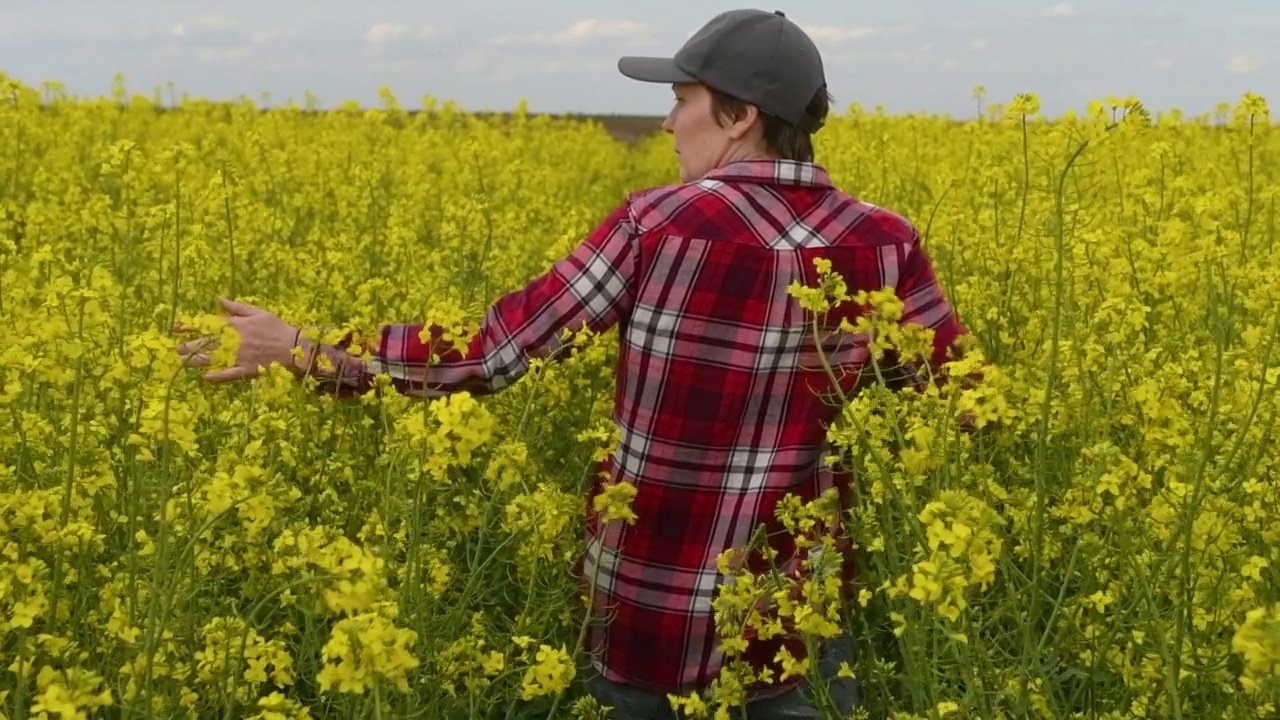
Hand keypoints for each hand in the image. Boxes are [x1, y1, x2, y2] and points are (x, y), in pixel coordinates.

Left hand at [175, 297, 299, 382]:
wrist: (294, 347)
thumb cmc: (277, 327)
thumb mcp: (258, 312)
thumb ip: (237, 307)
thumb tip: (219, 300)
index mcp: (234, 326)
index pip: (206, 325)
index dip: (190, 326)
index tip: (175, 327)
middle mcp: (232, 342)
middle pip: (205, 343)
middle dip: (189, 345)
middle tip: (177, 348)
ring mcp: (237, 357)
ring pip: (212, 359)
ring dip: (196, 361)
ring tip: (183, 361)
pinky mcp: (245, 370)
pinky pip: (228, 375)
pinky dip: (217, 377)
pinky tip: (206, 378)